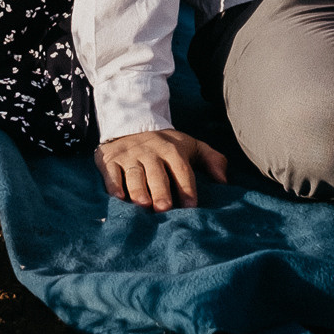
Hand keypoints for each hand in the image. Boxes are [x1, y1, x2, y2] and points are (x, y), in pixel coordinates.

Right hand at [95, 129, 230, 209]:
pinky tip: (117, 196)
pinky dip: (113, 184)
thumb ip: (212, 160)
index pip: (181, 168)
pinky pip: (110, 173)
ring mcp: (129, 155)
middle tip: (164, 208)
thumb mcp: (190, 146)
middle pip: (156, 173)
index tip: (190, 205)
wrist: (130, 125)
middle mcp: (150, 151)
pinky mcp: (109, 159)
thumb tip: (224, 182)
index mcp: (172, 149)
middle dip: (161, 190)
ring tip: (143, 204)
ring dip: (138, 189)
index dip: (186, 187)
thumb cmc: (165, 146)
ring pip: (134, 173)